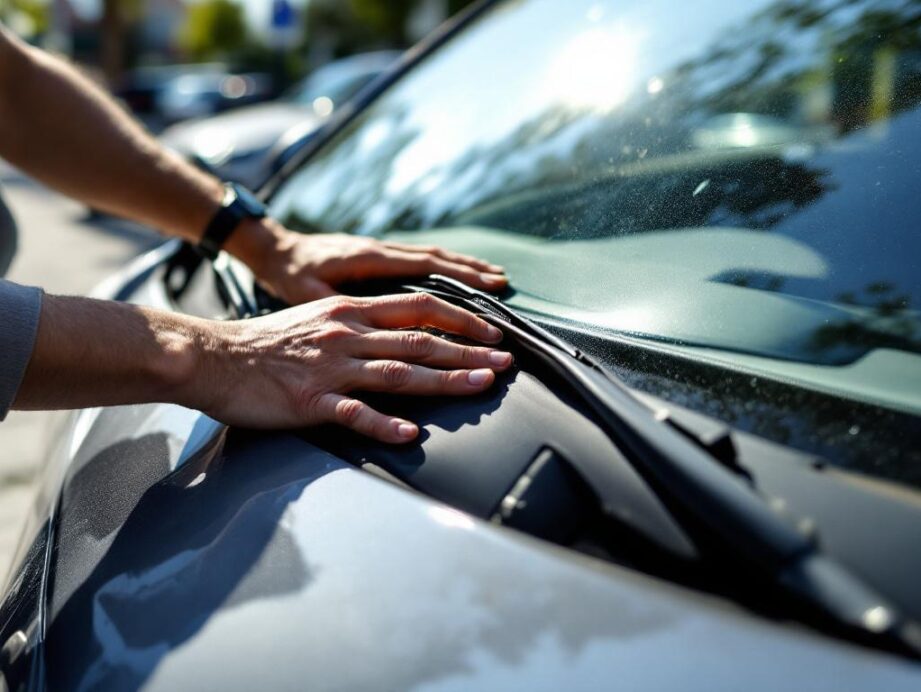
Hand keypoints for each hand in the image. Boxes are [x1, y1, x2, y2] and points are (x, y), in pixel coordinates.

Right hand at [193, 292, 512, 441]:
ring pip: (398, 373)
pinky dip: (382, 423)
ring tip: (480, 387)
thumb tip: (403, 331)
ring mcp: (330, 368)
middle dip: (468, 353)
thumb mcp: (320, 317)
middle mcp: (347, 335)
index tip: (493, 333)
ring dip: (443, 381)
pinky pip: (352, 413)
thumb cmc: (268, 342)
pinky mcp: (309, 400)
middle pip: (419, 343)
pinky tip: (409, 433)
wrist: (214, 356)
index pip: (419, 309)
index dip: (461, 321)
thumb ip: (361, 322)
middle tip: (506, 363)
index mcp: (351, 313)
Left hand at [228, 219, 507, 303]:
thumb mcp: (306, 294)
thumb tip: (359, 318)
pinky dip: (446, 266)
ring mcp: (382, 251)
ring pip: (433, 256)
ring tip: (495, 277)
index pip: (425, 268)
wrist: (274, 250)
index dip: (460, 281)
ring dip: (464, 266)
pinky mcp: (380, 256)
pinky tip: (461, 276)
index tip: (488, 292)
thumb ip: (334, 305)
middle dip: (472, 273)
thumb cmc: (288, 276)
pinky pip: (421, 260)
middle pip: (437, 259)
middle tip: (503, 286)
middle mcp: (381, 250)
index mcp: (369, 260)